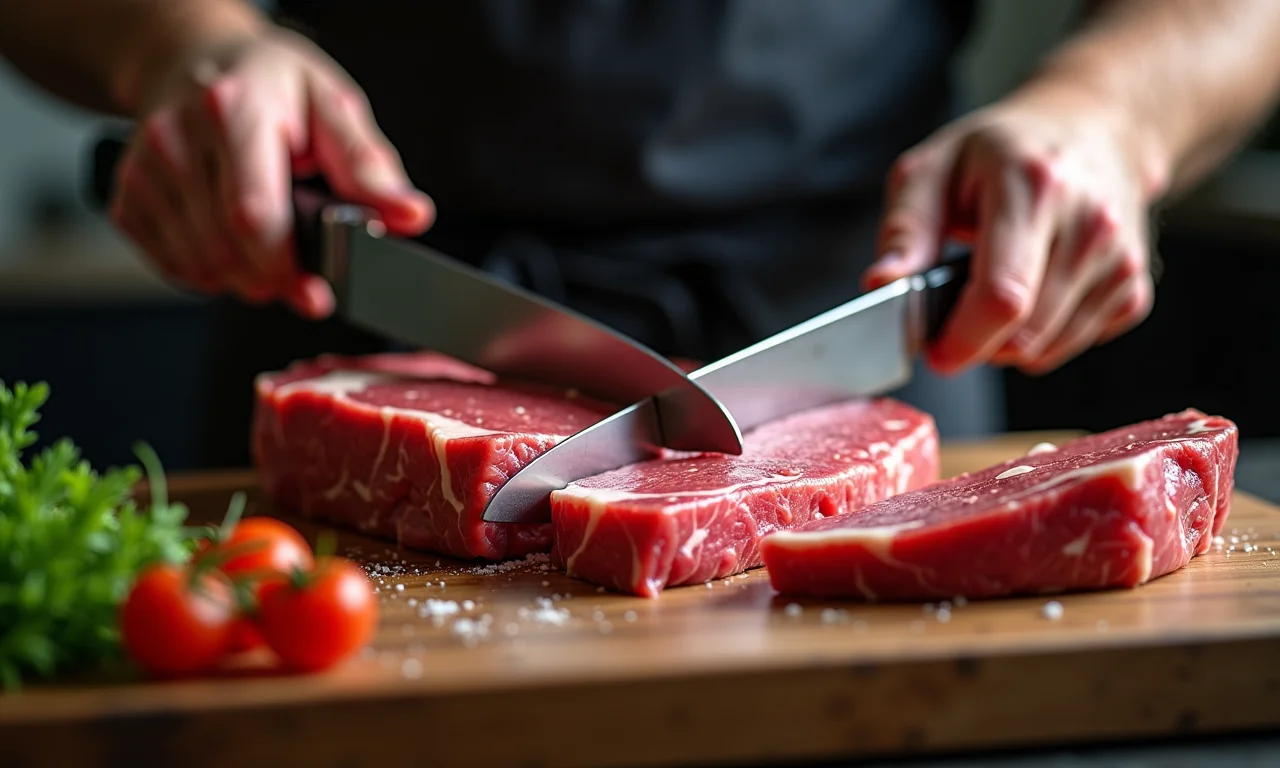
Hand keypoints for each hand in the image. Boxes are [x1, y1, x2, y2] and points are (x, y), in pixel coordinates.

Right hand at [108, 28, 433, 317]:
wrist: (193, 61)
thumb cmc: (271, 87)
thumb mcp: (332, 106)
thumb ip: (369, 166)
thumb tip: (409, 214)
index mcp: (234, 110)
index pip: (253, 215)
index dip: (287, 268)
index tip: (318, 293)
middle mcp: (178, 138)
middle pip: (227, 251)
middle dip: (275, 279)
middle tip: (305, 275)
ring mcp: (145, 170)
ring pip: (201, 268)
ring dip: (245, 279)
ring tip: (270, 247)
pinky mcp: (128, 198)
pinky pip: (175, 269)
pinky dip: (212, 273)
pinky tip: (231, 242)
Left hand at [863, 87, 1157, 375]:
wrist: (1095, 128)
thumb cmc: (1001, 151)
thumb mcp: (934, 168)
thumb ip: (905, 229)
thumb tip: (881, 284)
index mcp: (1034, 187)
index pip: (1003, 296)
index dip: (962, 339)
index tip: (934, 350)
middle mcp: (1090, 223)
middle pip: (1025, 333)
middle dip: (976, 342)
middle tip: (952, 314)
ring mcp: (1120, 258)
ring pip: (1048, 349)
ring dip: (1006, 342)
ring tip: (991, 290)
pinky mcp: (1134, 287)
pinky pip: (1074, 345)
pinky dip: (1042, 336)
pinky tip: (1033, 290)